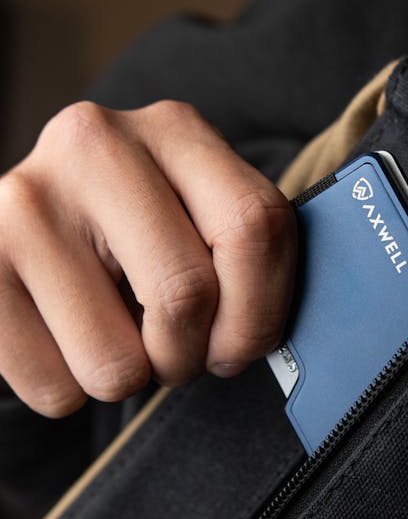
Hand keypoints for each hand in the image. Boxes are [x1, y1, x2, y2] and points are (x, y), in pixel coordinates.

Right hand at [0, 100, 296, 415]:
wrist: (29, 229)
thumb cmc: (136, 234)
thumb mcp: (199, 216)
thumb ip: (245, 254)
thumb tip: (272, 341)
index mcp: (175, 129)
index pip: (254, 227)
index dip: (260, 312)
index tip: (240, 343)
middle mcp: (95, 144)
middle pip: (186, 296)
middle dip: (193, 355)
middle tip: (178, 351)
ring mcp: (24, 201)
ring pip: (117, 363)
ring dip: (133, 377)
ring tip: (117, 334)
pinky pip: (53, 390)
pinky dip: (72, 389)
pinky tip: (65, 336)